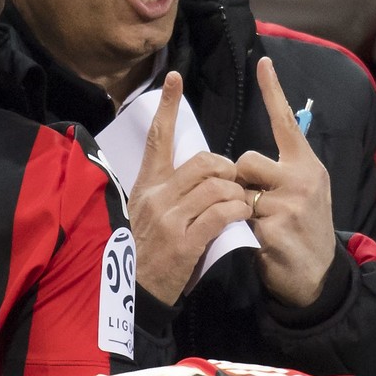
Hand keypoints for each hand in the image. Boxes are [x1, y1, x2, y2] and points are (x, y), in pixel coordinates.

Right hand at [129, 71, 252, 305]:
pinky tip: (242, 218)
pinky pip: (220, 213)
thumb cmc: (147, 256)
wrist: (134, 296)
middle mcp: (155, 197)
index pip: (157, 139)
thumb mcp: (149, 217)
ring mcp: (168, 219)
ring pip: (216, 186)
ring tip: (241, 206)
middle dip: (227, 168)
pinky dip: (237, 212)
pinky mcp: (184, 241)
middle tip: (234, 183)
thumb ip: (170, 194)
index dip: (167, 107)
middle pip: (202, 161)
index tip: (174, 78)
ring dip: (237, 194)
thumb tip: (201, 176)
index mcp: (145, 187)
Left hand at [235, 57, 337, 307]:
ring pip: (240, 188)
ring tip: (257, 222)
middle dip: (240, 179)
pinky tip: (261, 241)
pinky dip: (242, 229)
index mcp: (308, 165)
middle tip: (253, 203)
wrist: (317, 275)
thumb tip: (248, 161)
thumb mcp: (305, 193)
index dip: (273, 91)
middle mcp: (303, 178)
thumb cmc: (303, 229)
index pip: (287, 122)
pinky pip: (240, 217)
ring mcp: (290, 202)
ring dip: (239, 204)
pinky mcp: (275, 227)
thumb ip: (283, 172)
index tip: (263, 62)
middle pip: (247, 160)